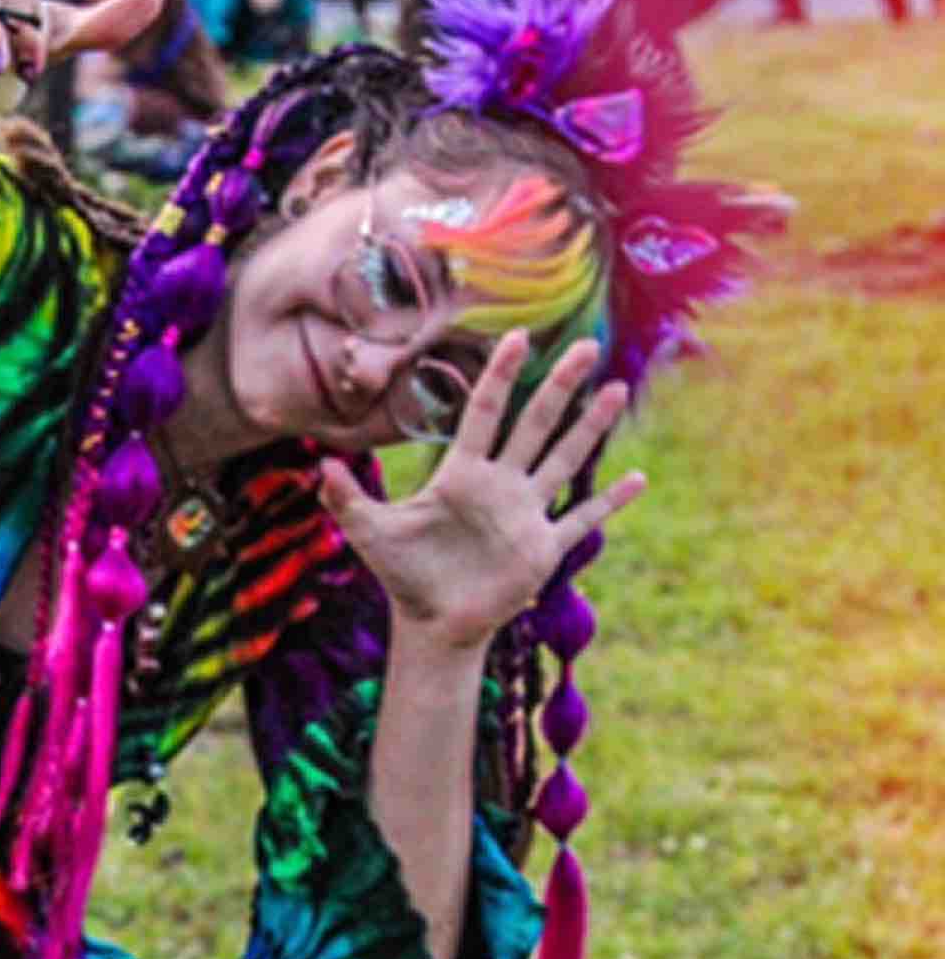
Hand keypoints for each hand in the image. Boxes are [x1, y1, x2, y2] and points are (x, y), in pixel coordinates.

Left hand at [318, 331, 645, 650]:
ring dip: (589, 427)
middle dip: (559, 385)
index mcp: (461, 474)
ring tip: (615, 390)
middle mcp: (498, 485)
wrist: (432, 623)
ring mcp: (524, 514)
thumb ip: (348, 500)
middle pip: (534, 423)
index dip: (500, 375)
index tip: (519, 336)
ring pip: (562, 459)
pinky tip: (637, 478)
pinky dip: (609, 501)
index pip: (485, 412)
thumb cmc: (402, 574)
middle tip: (586, 345)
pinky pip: (581, 519)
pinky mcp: (541, 548)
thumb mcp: (370, 533)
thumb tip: (321, 468)